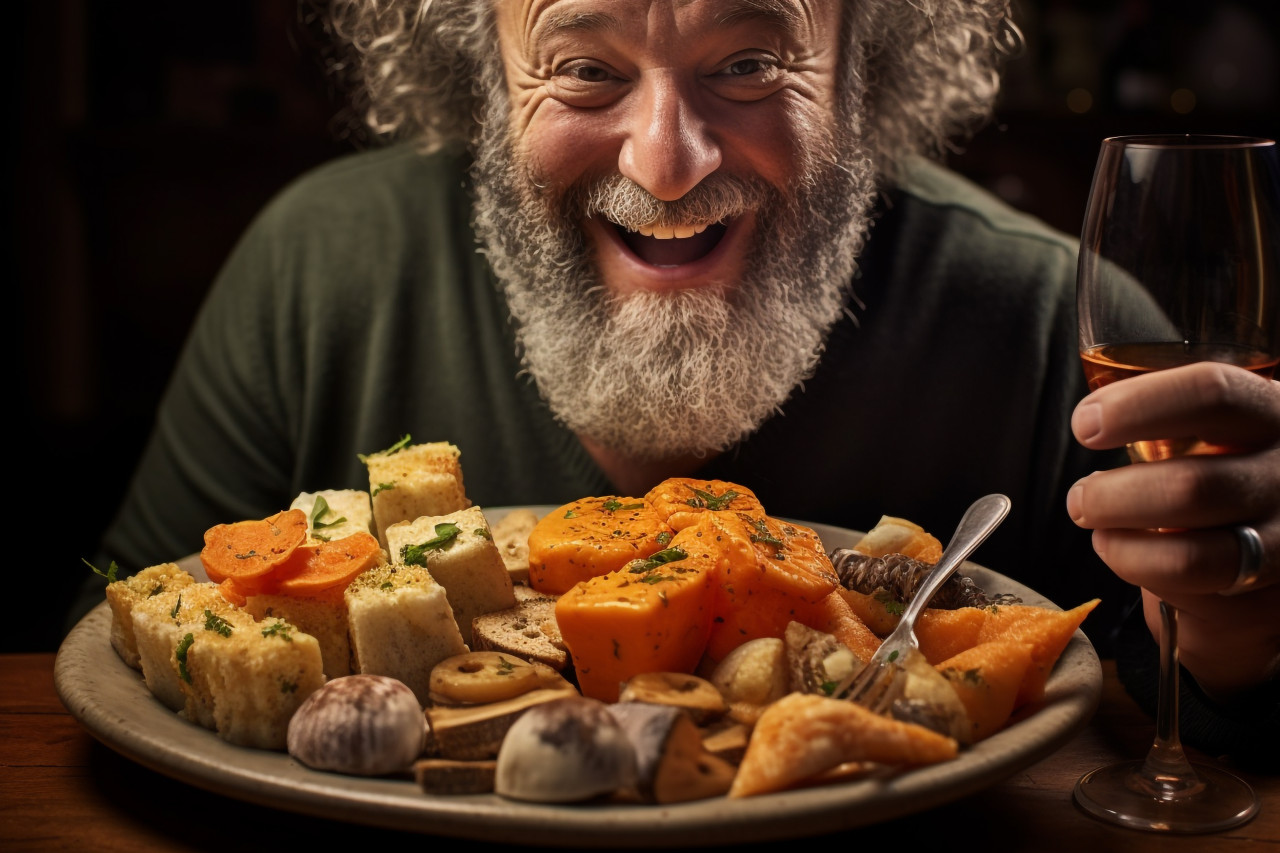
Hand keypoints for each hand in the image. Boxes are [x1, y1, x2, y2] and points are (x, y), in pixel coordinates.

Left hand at [1067, 361, 1279, 698]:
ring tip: (1098, 527)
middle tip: (1081, 498)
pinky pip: (1188, 592)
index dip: (1136, 407)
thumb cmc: (1222, 476)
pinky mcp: (1269, 599)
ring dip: (1123, 546)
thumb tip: (1093, 417)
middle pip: (1190, 487)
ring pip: (1187, 556)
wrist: (1267, 553)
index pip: (1214, 394)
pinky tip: (1127, 553)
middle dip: (1111, 497)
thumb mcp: (1216, 427)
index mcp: (1272, 413)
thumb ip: (1169, 416)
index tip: (1085, 423)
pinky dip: (1139, 571)